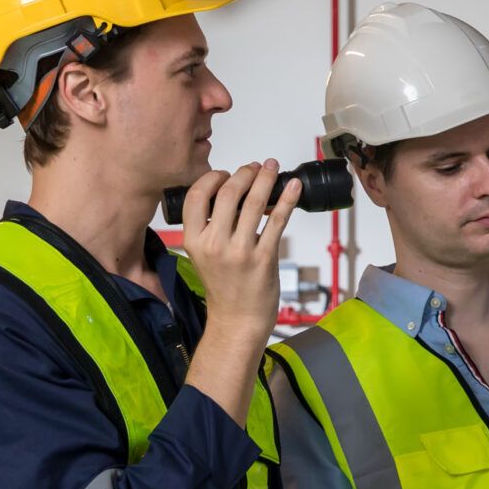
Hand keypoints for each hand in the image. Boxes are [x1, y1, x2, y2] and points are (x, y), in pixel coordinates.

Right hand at [179, 160, 300, 344]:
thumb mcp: (205, 255)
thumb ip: (213, 226)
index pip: (195, 196)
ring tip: (272, 168)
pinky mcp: (264, 257)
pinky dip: (288, 199)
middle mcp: (214, 244)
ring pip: (255, 202)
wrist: (237, 320)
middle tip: (255, 167)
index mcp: (193, 241)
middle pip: (228, 193)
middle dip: (244, 173)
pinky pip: (278, 221)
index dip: (212, 178)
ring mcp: (239, 251)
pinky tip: (294, 186)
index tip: (226, 173)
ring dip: (266, 179)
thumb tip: (235, 193)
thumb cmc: (225, 286)